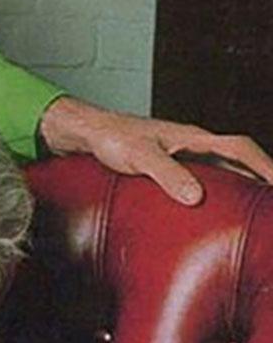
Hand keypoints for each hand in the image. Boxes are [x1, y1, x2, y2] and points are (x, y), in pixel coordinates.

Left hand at [38, 96, 272, 204]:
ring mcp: (183, 154)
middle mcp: (193, 144)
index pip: (240, 148)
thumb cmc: (111, 138)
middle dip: (260, 178)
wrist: (88, 132)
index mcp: (193, 138)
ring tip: (254, 210)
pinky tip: (213, 210)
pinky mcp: (171, 165)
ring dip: (241, 185)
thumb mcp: (139, 157)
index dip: (265, 166)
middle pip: (238, 159)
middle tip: (271, 204)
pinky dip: (217, 191)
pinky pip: (205, 177)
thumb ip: (167, 174)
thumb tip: (196, 197)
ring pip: (223, 168)